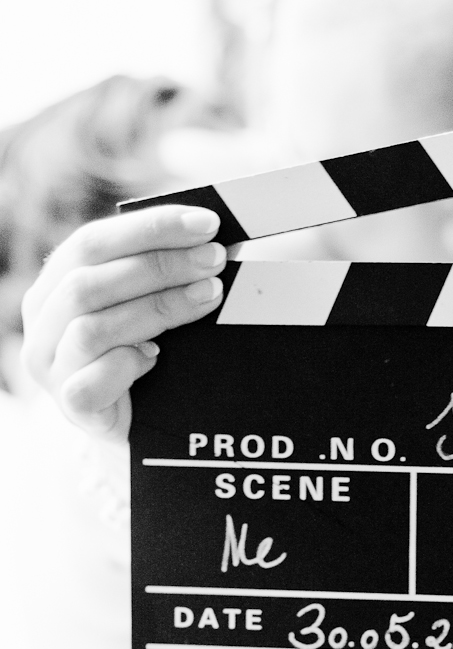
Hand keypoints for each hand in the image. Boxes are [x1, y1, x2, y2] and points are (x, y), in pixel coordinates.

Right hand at [20, 204, 226, 439]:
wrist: (141, 424)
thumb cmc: (145, 355)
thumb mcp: (144, 306)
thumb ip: (154, 274)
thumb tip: (205, 241)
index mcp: (54, 285)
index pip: (92, 241)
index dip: (149, 228)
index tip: (206, 224)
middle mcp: (43, 322)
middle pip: (90, 281)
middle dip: (160, 264)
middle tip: (214, 259)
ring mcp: (51, 366)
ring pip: (93, 328)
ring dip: (158, 307)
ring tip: (209, 297)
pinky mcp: (71, 405)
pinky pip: (92, 380)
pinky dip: (127, 364)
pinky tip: (157, 358)